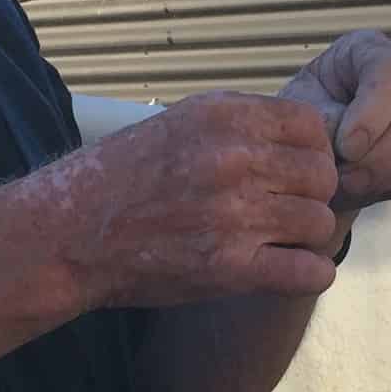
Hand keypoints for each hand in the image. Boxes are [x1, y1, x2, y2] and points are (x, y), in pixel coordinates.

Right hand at [41, 92, 343, 308]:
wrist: (68, 234)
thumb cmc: (121, 179)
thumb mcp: (179, 123)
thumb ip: (240, 123)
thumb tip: (304, 136)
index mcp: (222, 116)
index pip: (312, 126)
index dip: (311, 152)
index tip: (290, 172)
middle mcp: (232, 159)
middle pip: (322, 176)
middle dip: (308, 196)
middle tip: (282, 213)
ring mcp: (233, 214)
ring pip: (319, 222)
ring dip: (304, 238)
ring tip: (274, 242)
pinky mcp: (229, 267)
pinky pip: (310, 272)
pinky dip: (306, 275)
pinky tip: (283, 272)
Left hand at [278, 29, 390, 209]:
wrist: (320, 155)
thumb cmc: (310, 123)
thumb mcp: (301, 115)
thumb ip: (322, 122)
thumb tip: (348, 143)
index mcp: (370, 50)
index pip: (389, 69)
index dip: (371, 113)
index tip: (346, 148)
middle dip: (384, 154)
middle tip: (348, 179)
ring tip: (354, 185)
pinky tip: (382, 186)